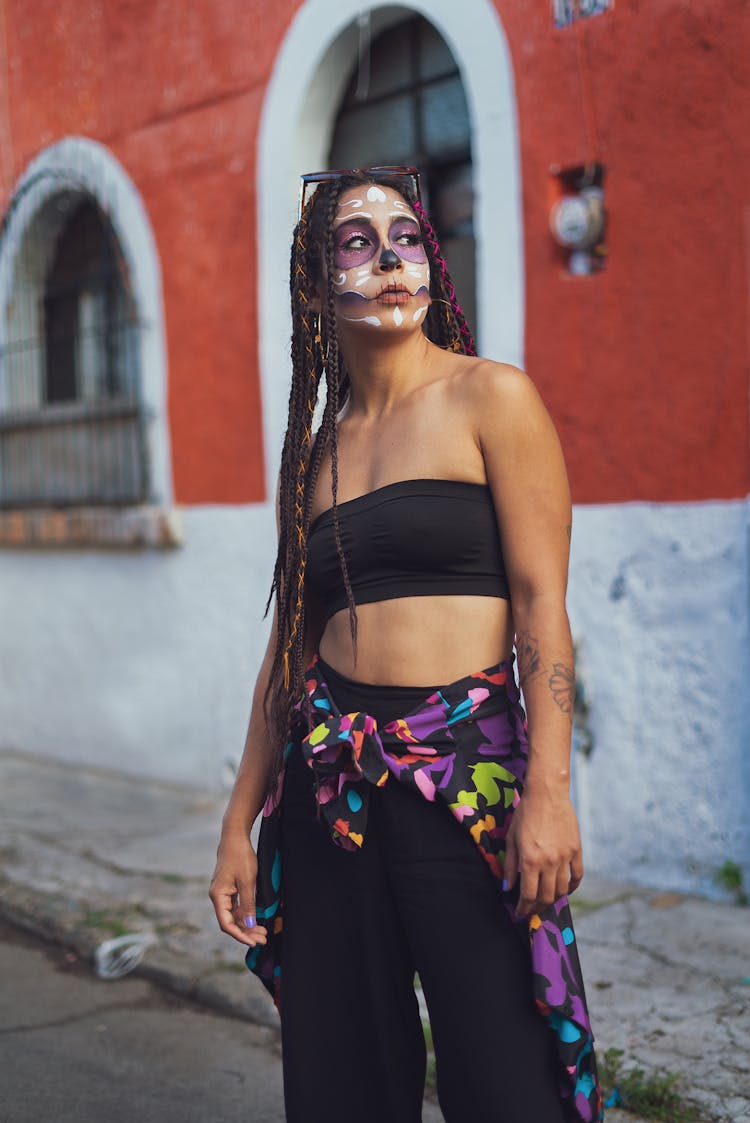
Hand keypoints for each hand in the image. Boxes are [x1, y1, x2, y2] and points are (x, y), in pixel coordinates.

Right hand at [209, 831, 267, 947]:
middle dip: (246, 932)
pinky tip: (256, 919)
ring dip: (247, 924)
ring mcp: (223, 893)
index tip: (254, 942)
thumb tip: (248, 925)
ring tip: (263, 932)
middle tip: (263, 938)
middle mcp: (218, 896)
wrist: (235, 837)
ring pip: (234, 915)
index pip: (226, 924)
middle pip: (230, 921)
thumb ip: (247, 904)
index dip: (239, 935)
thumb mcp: (247, 881)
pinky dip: (246, 914)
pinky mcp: (229, 888)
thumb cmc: (240, 856)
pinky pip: (236, 906)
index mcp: (218, 896)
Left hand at [502, 787, 582, 916]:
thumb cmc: (525, 814)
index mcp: (530, 860)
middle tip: (531, 909)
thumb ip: (510, 865)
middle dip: (537, 908)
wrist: (547, 794)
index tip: (520, 913)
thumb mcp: (511, 839)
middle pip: (546, 897)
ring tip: (545, 900)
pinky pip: (577, 876)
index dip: (524, 908)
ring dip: (553, 899)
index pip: (528, 895)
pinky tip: (564, 889)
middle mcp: (548, 862)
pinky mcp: (576, 850)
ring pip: (561, 890)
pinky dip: (571, 887)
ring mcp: (564, 857)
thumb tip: (508, 887)